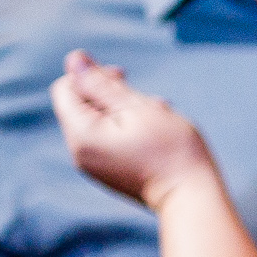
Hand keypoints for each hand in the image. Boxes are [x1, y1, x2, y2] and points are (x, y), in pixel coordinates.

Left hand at [48, 51, 215, 209]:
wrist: (191, 198)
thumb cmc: (172, 151)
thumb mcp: (138, 108)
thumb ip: (102, 83)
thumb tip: (73, 58)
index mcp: (82, 134)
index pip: (65, 89)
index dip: (90, 75)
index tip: (124, 76)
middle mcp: (79, 152)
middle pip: (81, 106)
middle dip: (111, 95)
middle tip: (149, 100)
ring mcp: (92, 166)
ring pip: (97, 122)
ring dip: (124, 111)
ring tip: (158, 115)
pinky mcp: (107, 173)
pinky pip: (106, 141)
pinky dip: (126, 130)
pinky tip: (155, 132)